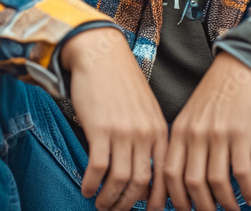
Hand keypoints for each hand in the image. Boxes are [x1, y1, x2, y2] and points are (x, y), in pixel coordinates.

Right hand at [61, 27, 169, 210]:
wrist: (101, 54)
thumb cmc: (121, 82)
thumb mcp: (146, 110)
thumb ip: (149, 138)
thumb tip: (144, 173)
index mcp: (160, 130)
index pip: (164, 176)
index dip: (156, 200)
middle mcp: (145, 134)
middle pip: (140, 184)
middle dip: (127, 205)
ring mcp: (123, 132)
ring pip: (120, 181)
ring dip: (108, 199)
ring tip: (100, 204)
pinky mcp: (101, 129)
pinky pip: (98, 168)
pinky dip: (91, 184)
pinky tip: (86, 188)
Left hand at [164, 52, 250, 210]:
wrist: (246, 65)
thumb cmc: (221, 92)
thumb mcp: (194, 114)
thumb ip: (186, 141)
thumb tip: (185, 178)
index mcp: (179, 130)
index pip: (169, 174)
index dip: (175, 199)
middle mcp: (195, 134)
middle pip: (191, 183)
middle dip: (200, 207)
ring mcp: (218, 133)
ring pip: (216, 182)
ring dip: (225, 204)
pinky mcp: (241, 132)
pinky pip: (241, 172)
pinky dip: (247, 191)